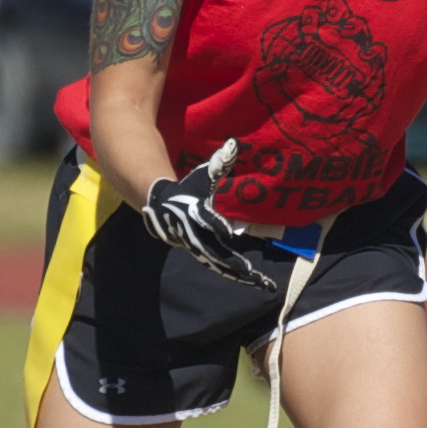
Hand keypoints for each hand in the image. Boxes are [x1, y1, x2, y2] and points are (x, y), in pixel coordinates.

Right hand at [138, 138, 274, 291]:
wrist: (162, 208)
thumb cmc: (188, 189)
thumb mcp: (202, 174)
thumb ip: (219, 162)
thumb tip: (233, 143)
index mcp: (196, 215)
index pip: (206, 220)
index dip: (215, 225)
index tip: (227, 230)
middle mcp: (197, 236)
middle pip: (217, 253)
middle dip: (235, 263)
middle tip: (252, 272)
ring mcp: (200, 249)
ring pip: (222, 266)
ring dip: (242, 276)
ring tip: (263, 284)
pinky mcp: (205, 255)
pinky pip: (223, 268)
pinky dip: (238, 276)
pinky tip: (256, 282)